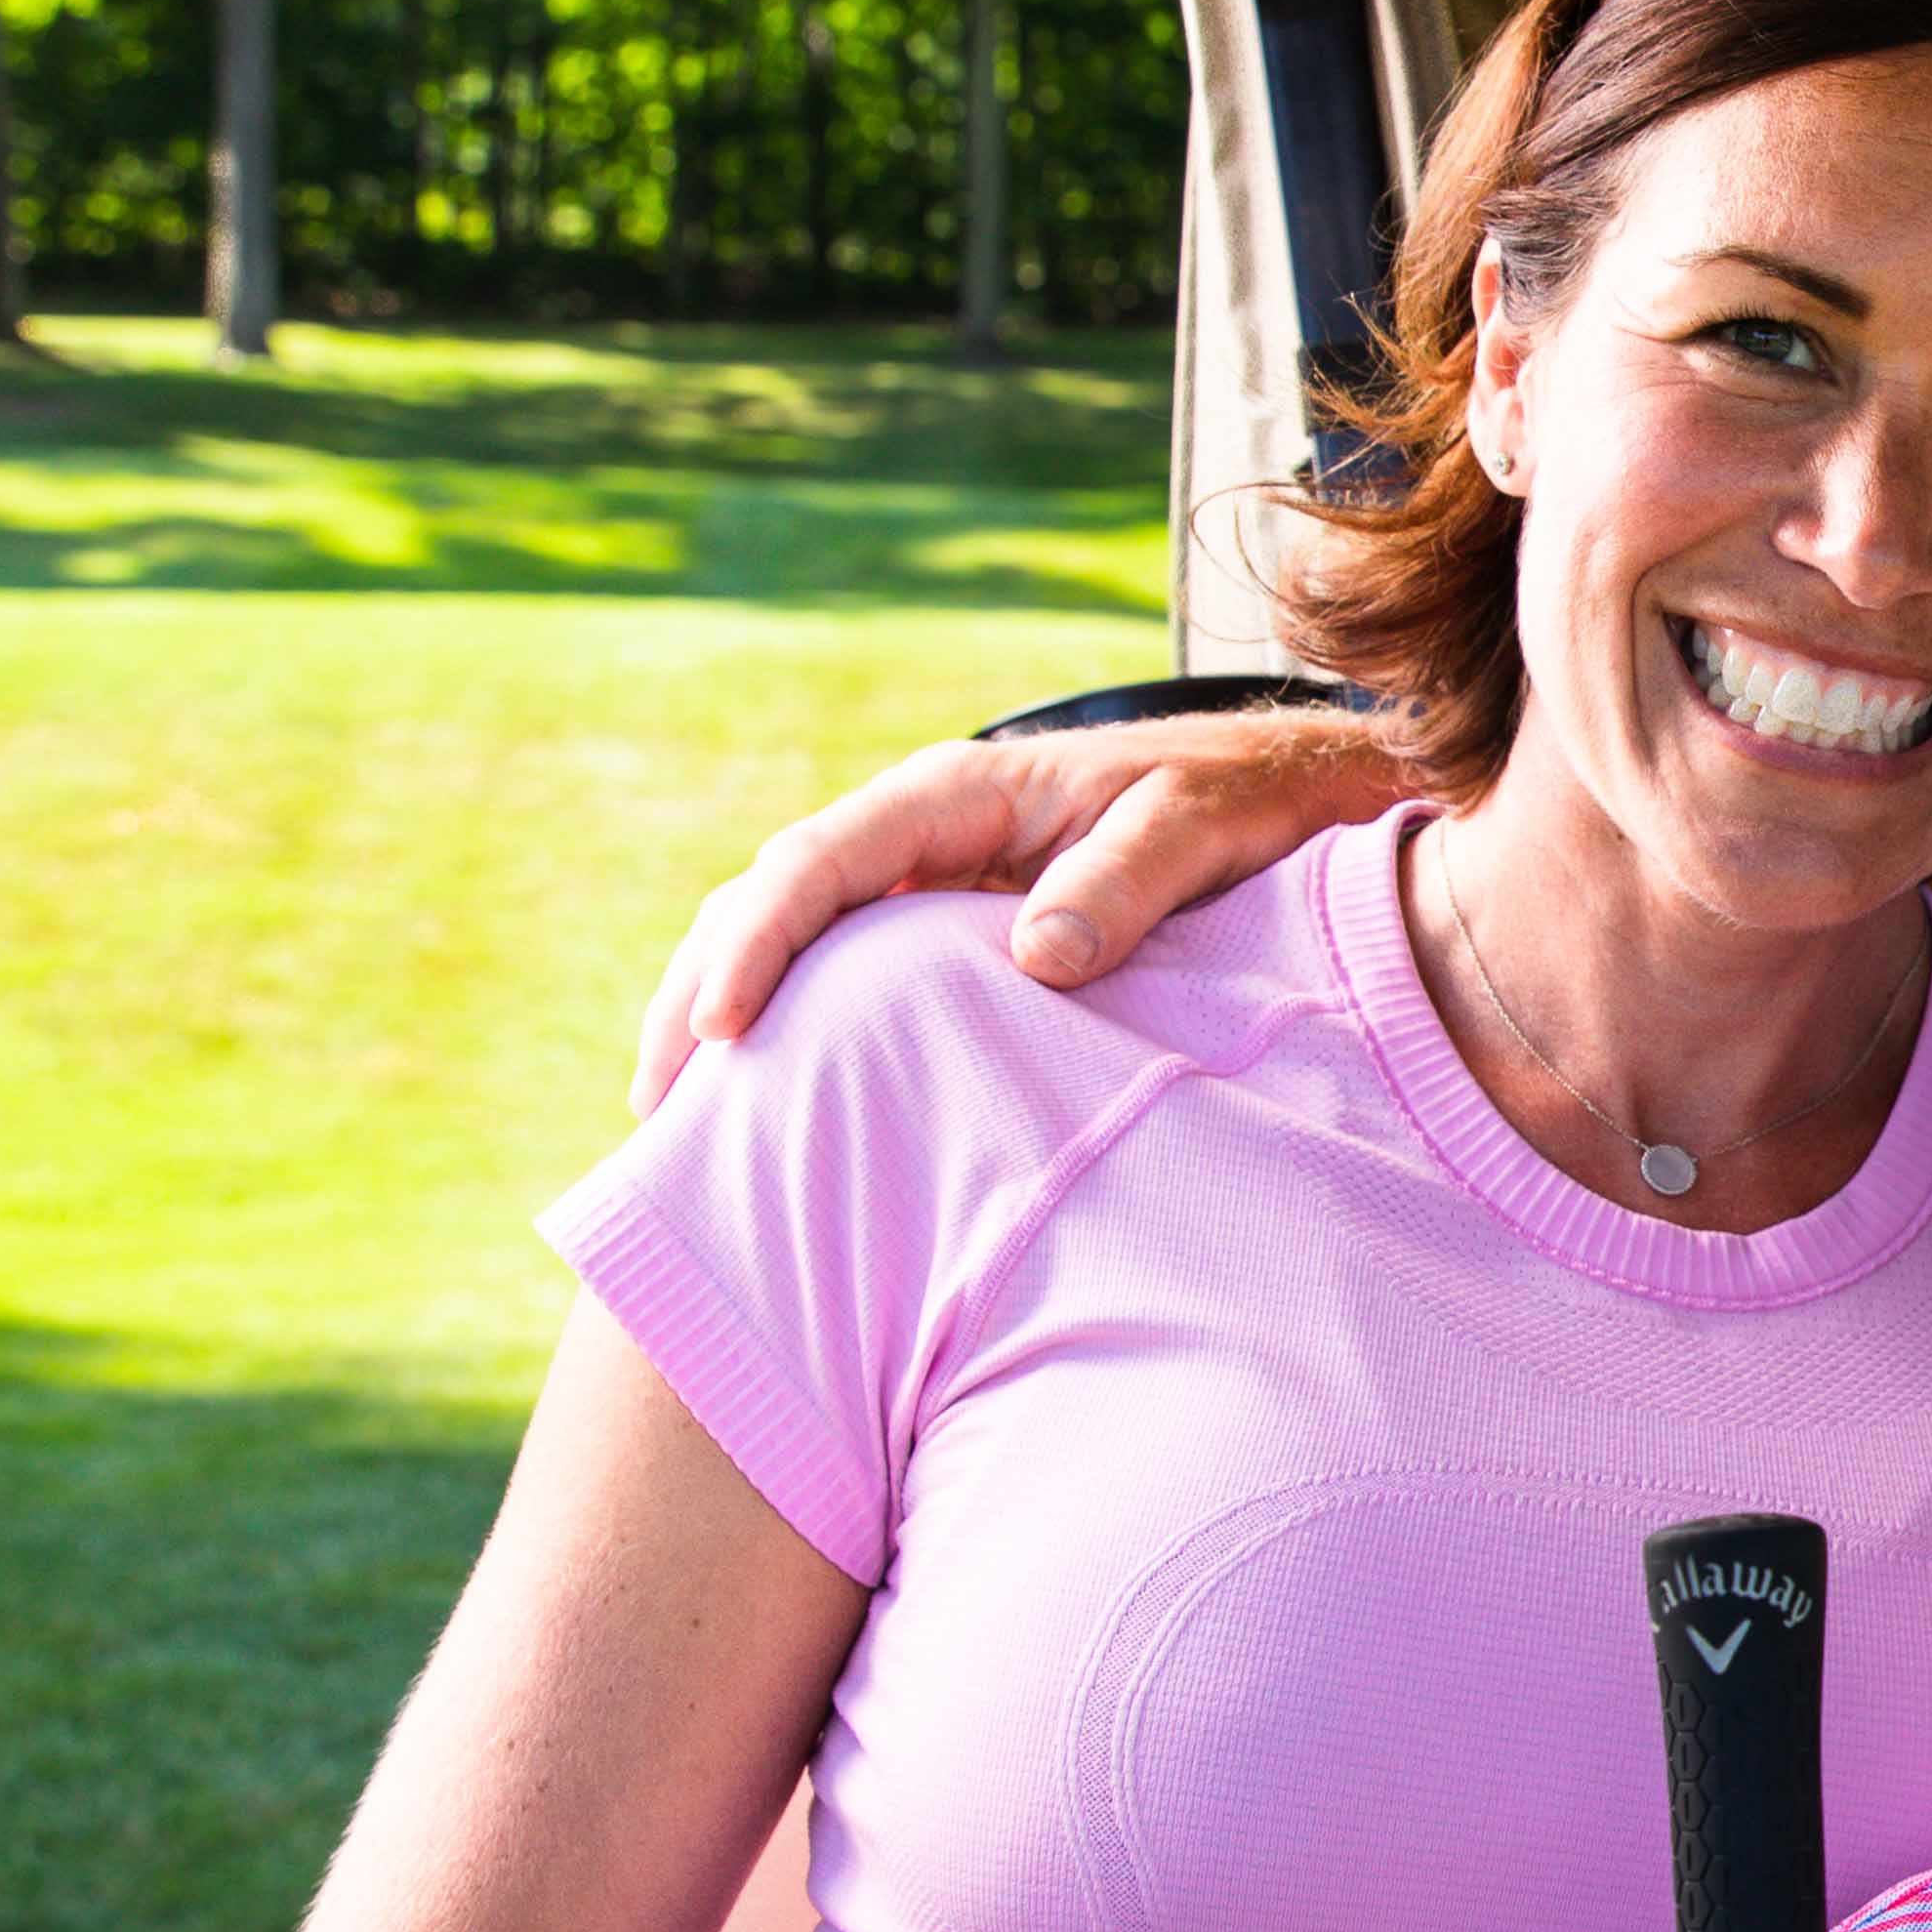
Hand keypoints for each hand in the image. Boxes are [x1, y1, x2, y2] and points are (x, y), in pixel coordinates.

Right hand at [627, 706, 1417, 1113]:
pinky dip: (792, 1037)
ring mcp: (918, 883)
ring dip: (721, 1025)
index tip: (723, 1033)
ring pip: (789, 945)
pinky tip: (767, 1121)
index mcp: (955, 793)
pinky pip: (840, 978)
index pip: (820, 862)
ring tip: (675, 1137)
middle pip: (769, 906)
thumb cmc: (1234, 804)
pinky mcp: (938, 934)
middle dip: (698, 1000)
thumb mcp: (1195, 829)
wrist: (1275, 794)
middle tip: (656, 1116)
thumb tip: (1038, 957)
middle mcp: (914, 832)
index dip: (760, 946)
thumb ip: (1125, 884)